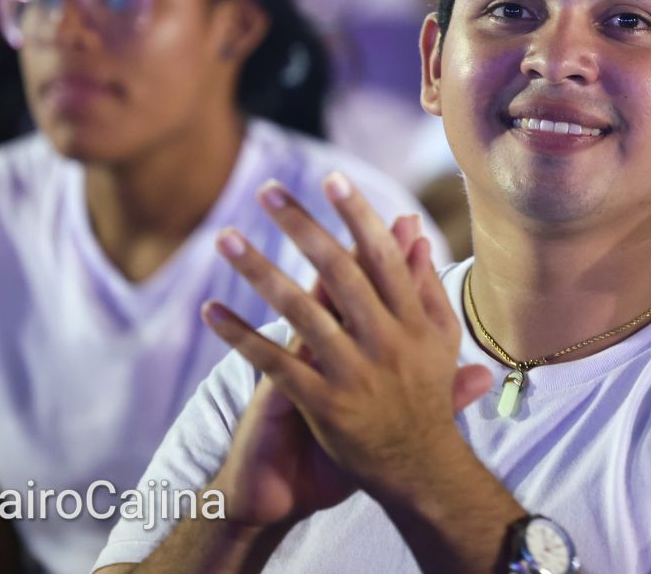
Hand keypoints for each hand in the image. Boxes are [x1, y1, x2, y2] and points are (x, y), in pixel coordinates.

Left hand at [204, 177, 493, 513]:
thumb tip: (416, 233)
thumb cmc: (427, 396)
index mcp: (413, 320)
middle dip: (302, 226)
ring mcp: (352, 373)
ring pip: (299, 311)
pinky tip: (211, 309)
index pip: (382, 256)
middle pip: (338, 272)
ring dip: (259, 269)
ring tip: (225, 236)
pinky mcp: (323, 404)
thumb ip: (427, 286)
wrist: (420, 471)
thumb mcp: (440, 339)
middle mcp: (384, 340)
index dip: (358, 215)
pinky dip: (240, 334)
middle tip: (268, 190)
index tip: (331, 178)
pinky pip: (273, 363)